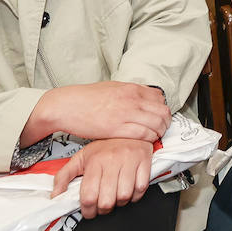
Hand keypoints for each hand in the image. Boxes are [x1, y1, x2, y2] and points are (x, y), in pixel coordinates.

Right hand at [22, 82, 169, 145]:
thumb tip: (144, 98)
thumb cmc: (86, 98)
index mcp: (131, 88)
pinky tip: (142, 142)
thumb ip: (130, 93)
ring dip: (158, 133)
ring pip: (156, 124)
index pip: (160, 98)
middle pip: (163, 112)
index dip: (162, 109)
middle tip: (160, 130)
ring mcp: (125, 113)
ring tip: (153, 137)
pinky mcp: (117, 129)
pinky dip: (148, 140)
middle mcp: (132, 99)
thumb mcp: (113, 88)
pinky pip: (143, 135)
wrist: (66, 105)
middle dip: (165, 123)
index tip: (158, 117)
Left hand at [51, 139, 153, 218]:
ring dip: (119, 203)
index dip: (87, 210)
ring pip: (124, 196)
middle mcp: (112, 160)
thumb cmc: (105, 146)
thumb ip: (64, 176)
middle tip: (102, 206)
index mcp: (94, 161)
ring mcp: (129, 161)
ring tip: (115, 198)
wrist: (129, 127)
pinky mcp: (144, 161)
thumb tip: (55, 196)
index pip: (88, 196)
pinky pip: (141, 188)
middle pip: (106, 200)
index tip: (88, 211)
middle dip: (103, 209)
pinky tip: (129, 191)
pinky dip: (135, 195)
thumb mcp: (81, 157)